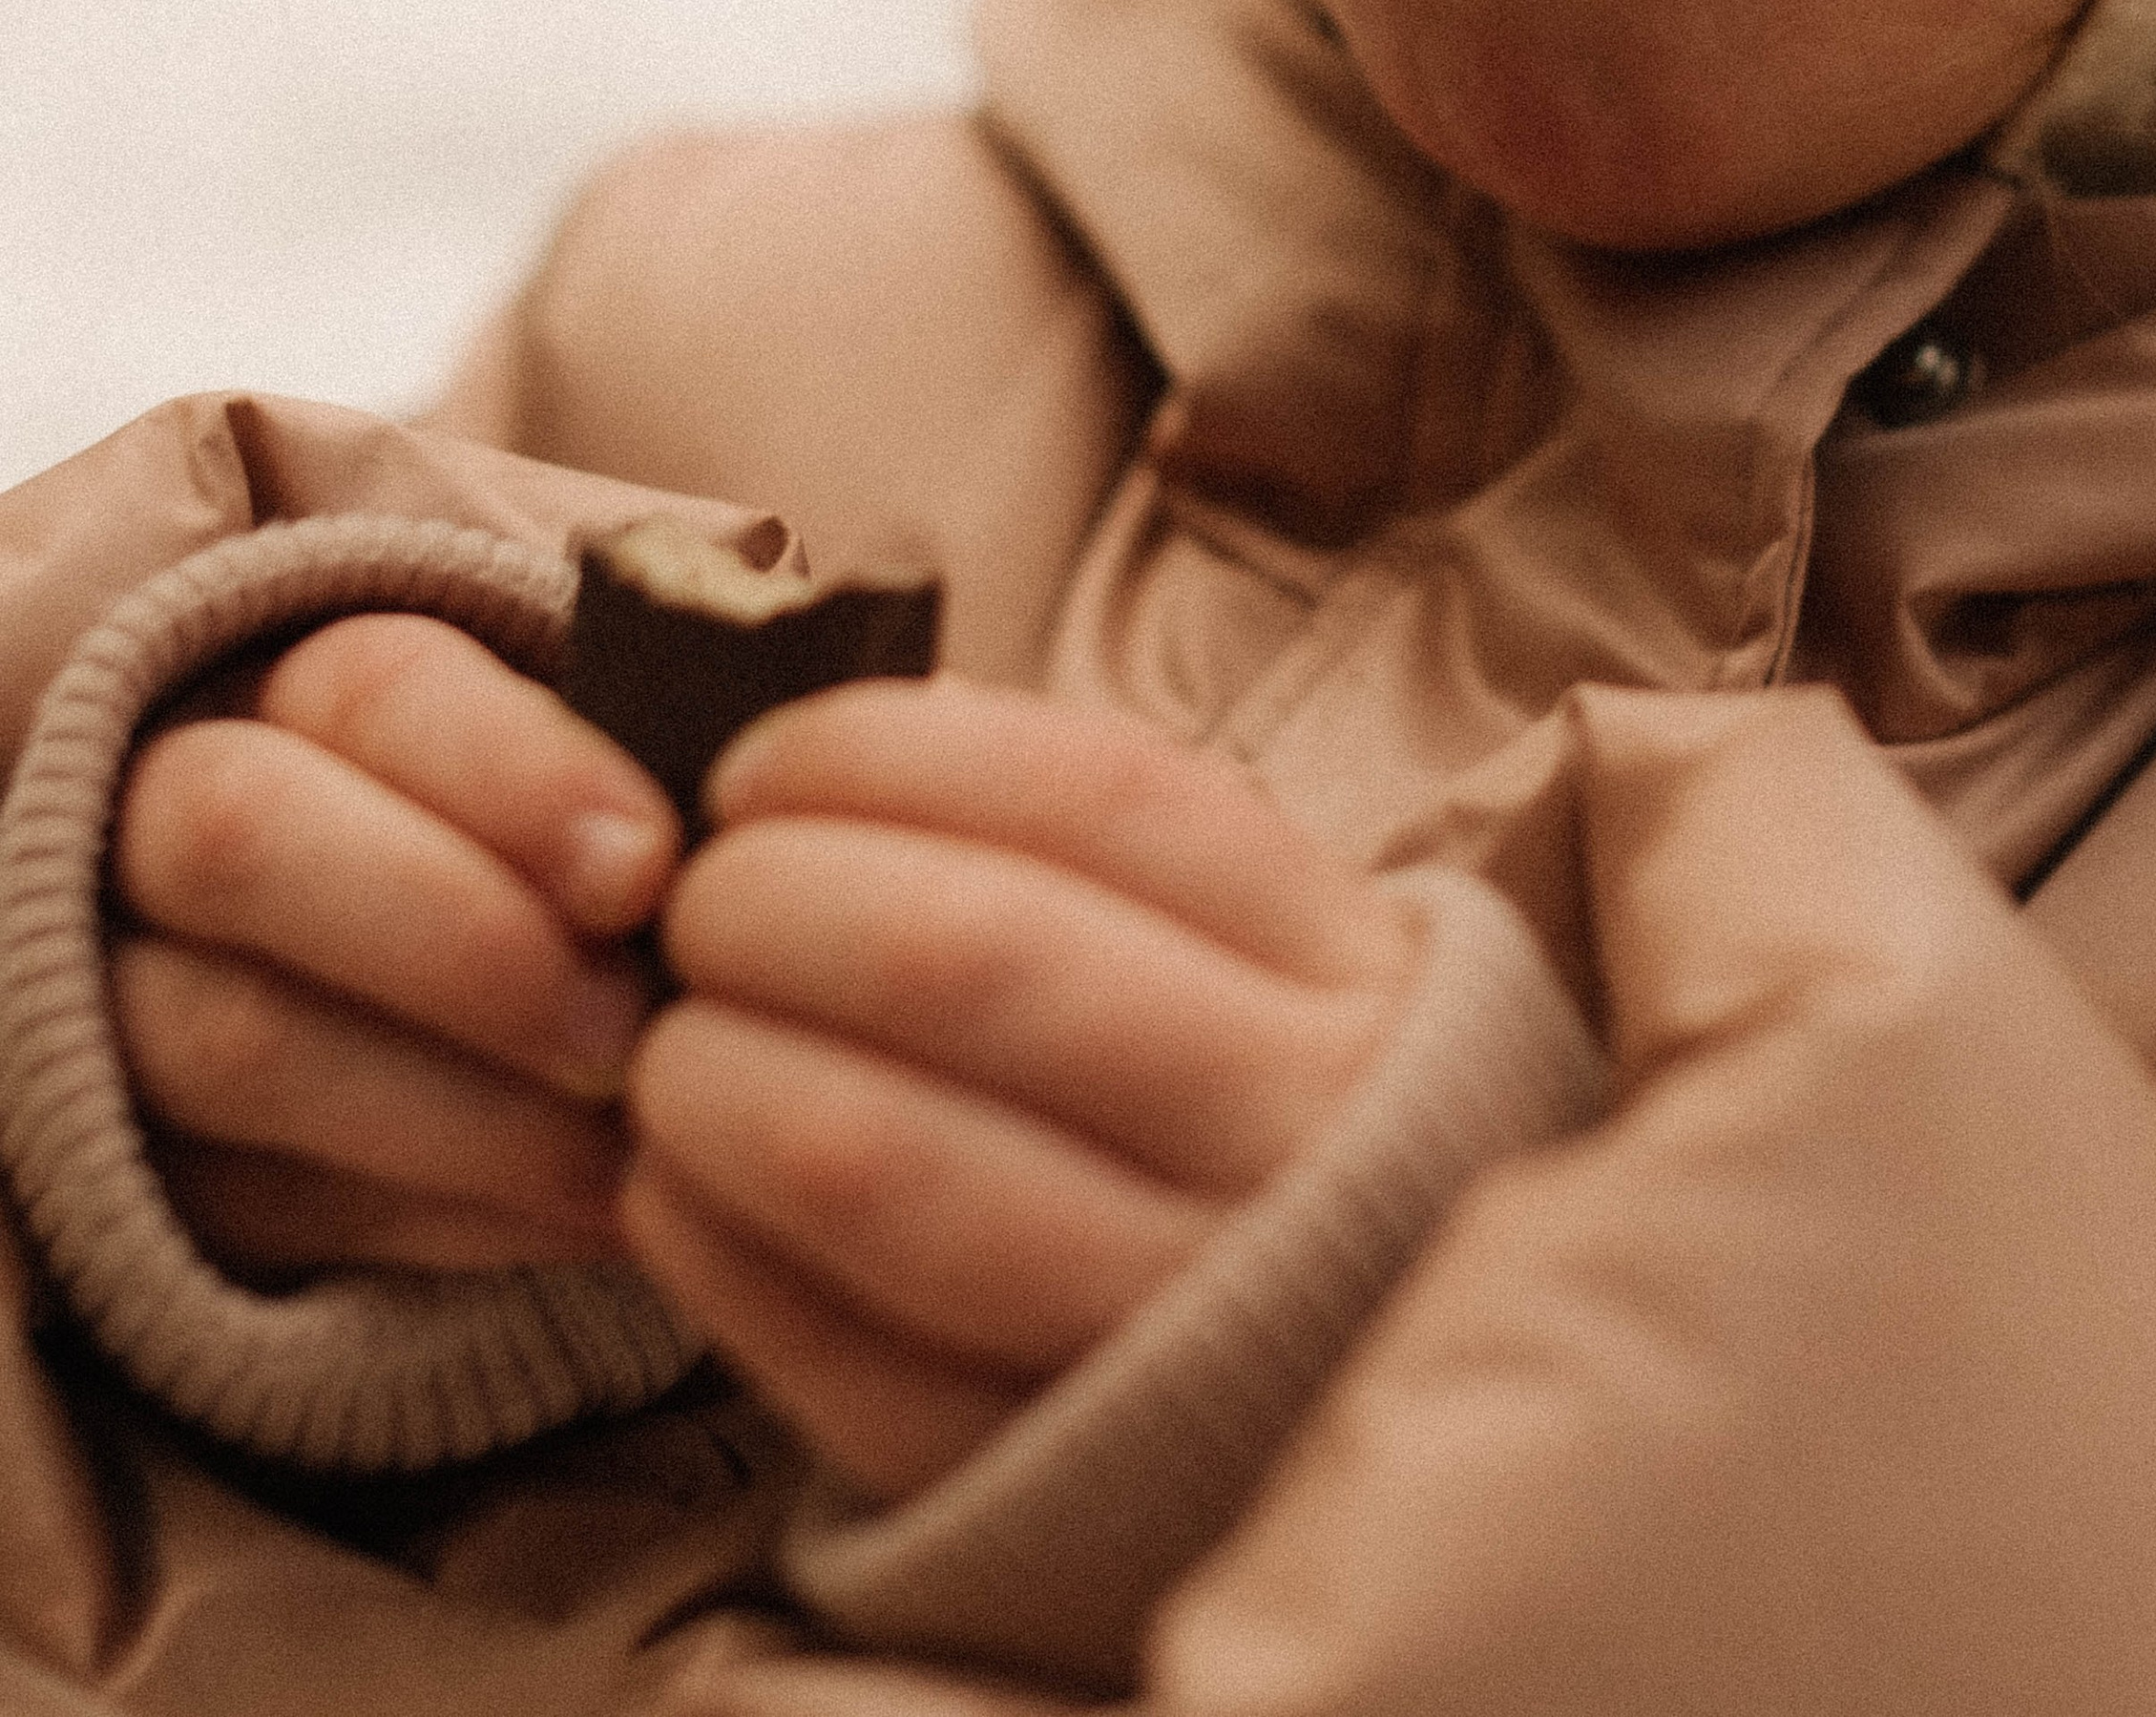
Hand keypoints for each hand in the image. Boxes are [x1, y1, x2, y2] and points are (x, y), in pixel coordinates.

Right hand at [110, 614, 680, 1280]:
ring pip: (237, 1037)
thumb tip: (783, 747)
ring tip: (630, 1150)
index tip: (650, 869)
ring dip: (458, 1108)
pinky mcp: (153, 1169)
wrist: (464, 992)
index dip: (512, 773)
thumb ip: (661, 740)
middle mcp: (179, 812)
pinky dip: (448, 1218)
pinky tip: (592, 1220)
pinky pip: (269, 1201)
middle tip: (625, 1034)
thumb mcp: (604, 759)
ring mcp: (134, 992)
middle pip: (245, 837)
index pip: (373, 684)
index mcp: (303, 676)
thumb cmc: (576, 841)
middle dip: (453, 937)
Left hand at [619, 679, 1416, 1501]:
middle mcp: (1292, 1142)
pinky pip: (836, 1361)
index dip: (884, 754)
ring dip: (715, 1075)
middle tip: (694, 906)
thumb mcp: (1263, 953)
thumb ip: (1077, 841)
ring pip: (877, 1161)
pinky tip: (679, 1187)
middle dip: (766, 901)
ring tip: (674, 1048)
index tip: (761, 768)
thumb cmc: (1268, 1115)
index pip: (1095, 795)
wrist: (1395, 1393)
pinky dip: (712, 1249)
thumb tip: (824, 753)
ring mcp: (1182, 1329)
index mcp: (1349, 974)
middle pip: (961, 957)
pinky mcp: (1062, 1491)